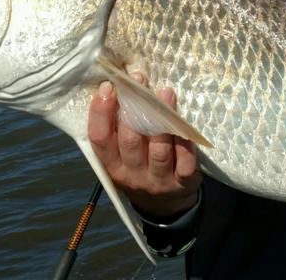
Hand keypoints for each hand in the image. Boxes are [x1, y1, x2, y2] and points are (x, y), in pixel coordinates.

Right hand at [88, 73, 201, 219]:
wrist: (165, 205)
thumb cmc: (140, 166)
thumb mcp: (121, 155)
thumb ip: (117, 129)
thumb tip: (118, 86)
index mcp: (112, 166)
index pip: (100, 139)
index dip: (101, 113)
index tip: (108, 87)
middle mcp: (132, 175)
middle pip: (130, 141)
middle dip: (134, 108)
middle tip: (139, 79)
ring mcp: (159, 180)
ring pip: (159, 150)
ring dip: (162, 119)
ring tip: (165, 92)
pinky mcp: (184, 182)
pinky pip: (185, 161)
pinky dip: (184, 142)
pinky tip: (184, 123)